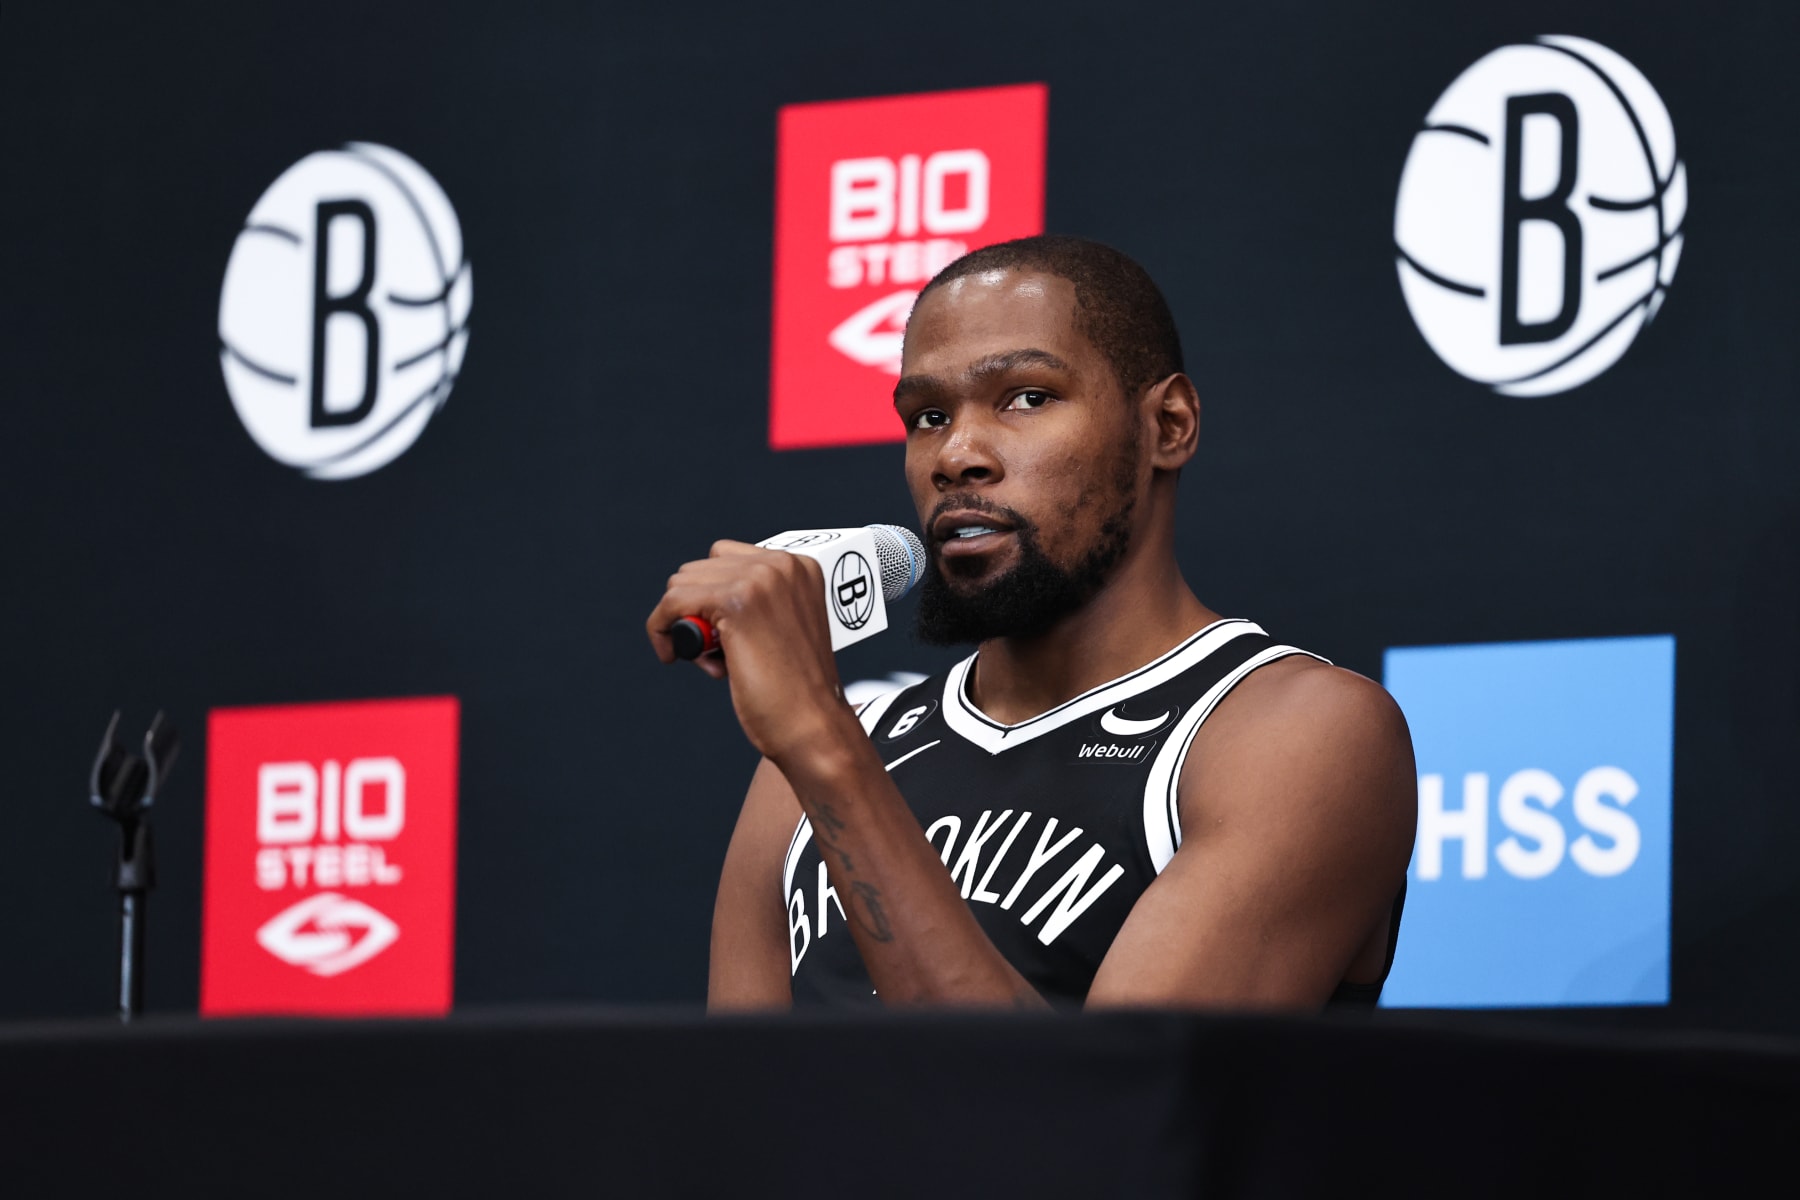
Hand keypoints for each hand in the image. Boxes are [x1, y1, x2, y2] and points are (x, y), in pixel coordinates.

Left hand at [646, 541, 853, 762]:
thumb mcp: (784, 628)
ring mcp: (759, 579)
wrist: (813, 725)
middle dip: (696, 611)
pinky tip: (674, 655)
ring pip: (681, 584)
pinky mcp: (734, 602)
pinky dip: (662, 629)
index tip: (719, 634)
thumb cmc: (797, 691)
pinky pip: (673, 603)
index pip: (727, 558)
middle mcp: (782, 565)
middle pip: (700, 569)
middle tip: (716, 656)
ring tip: (714, 662)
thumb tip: (700, 601)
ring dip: (683, 624)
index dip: (711, 596)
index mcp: (799, 566)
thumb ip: (757, 603)